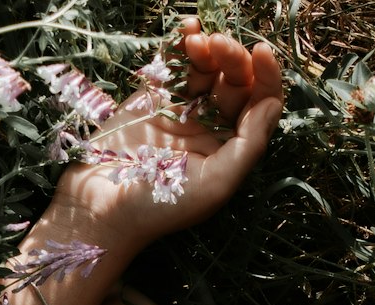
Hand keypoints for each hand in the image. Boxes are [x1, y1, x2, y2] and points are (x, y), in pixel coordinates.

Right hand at [53, 20, 282, 248]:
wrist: (103, 206)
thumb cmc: (161, 205)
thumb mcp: (216, 184)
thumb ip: (249, 145)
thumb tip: (272, 103)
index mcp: (231, 150)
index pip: (260, 106)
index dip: (266, 76)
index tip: (260, 52)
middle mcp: (211, 128)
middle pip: (235, 82)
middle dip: (234, 58)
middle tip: (219, 45)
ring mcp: (182, 110)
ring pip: (207, 68)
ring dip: (210, 48)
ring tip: (198, 43)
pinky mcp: (153, 98)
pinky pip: (174, 64)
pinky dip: (182, 43)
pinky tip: (189, 29)